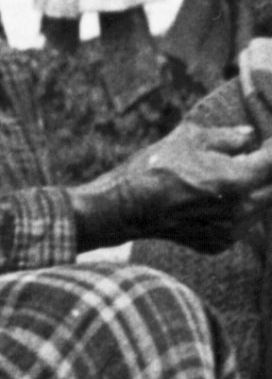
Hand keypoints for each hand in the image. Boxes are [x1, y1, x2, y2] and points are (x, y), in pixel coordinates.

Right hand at [70, 119, 271, 251]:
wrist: (122, 209)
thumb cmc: (152, 169)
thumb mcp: (189, 139)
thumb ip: (229, 136)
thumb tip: (250, 136)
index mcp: (237, 180)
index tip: (268, 140)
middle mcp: (239, 210)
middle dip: (267, 170)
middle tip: (255, 156)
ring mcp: (230, 230)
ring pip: (262, 206)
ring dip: (256, 189)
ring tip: (231, 175)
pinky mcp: (219, 242)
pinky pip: (243, 223)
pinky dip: (238, 208)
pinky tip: (217, 198)